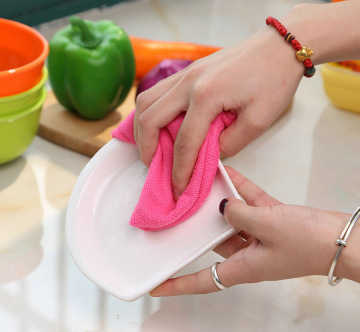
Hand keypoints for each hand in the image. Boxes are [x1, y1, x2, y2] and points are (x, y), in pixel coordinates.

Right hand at [134, 27, 303, 199]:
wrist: (278, 47)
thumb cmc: (274, 81)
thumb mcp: (259, 121)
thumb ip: (229, 143)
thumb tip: (209, 152)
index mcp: (207, 96)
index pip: (184, 142)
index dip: (179, 170)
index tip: (179, 188)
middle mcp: (188, 83)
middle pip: (150, 119)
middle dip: (147, 149)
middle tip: (154, 167)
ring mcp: (184, 74)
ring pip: (146, 101)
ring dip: (143, 128)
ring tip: (150, 147)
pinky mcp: (187, 71)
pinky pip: (156, 92)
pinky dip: (151, 112)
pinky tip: (158, 124)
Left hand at [150, 166, 351, 296]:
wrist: (342, 239)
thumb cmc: (308, 243)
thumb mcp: (268, 226)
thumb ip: (240, 214)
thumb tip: (223, 206)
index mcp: (244, 266)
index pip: (204, 281)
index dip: (179, 285)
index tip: (157, 286)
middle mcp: (248, 253)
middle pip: (214, 243)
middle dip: (199, 230)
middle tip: (177, 216)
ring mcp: (260, 236)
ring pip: (231, 220)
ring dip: (219, 205)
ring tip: (200, 187)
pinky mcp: (271, 220)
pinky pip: (250, 204)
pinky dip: (240, 191)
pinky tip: (227, 173)